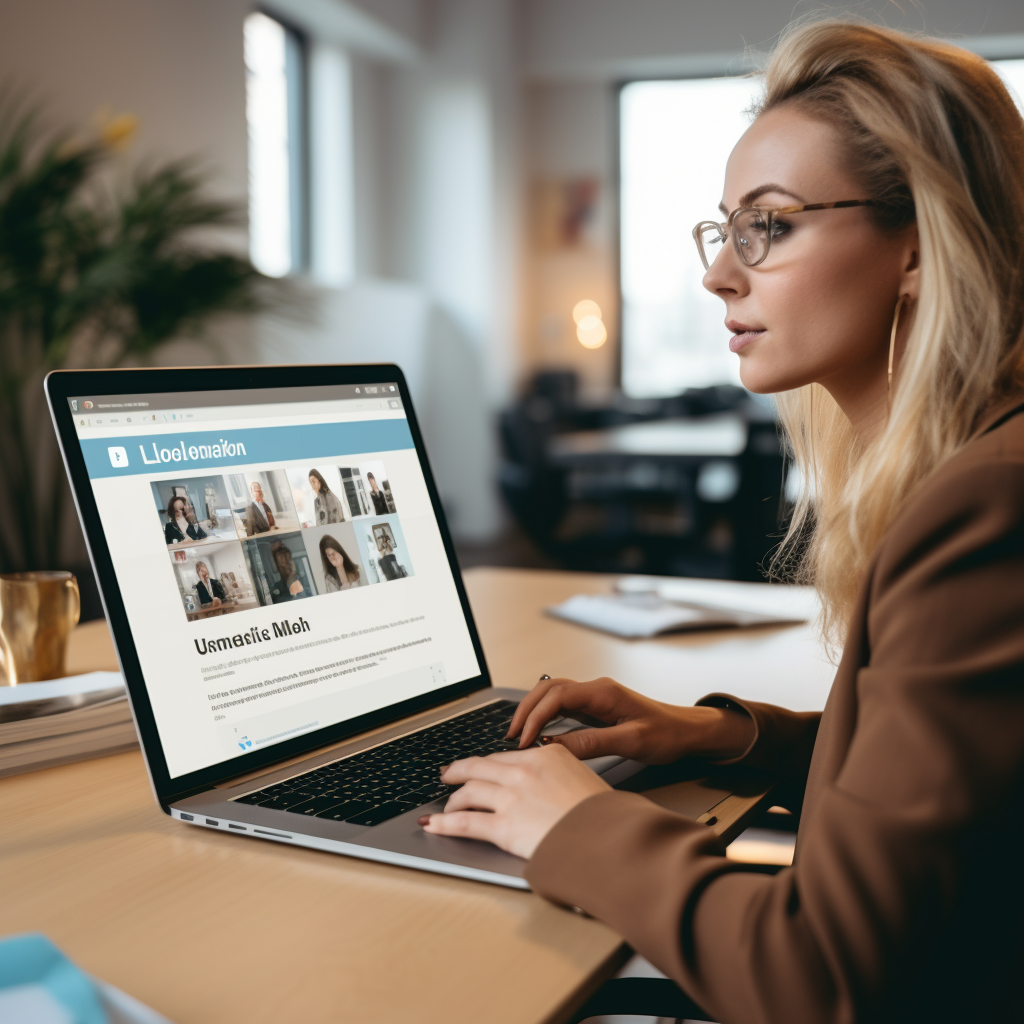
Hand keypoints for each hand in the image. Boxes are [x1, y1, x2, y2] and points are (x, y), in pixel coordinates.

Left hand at [419, 744, 609, 858]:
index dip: (486, 764)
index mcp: (547, 755)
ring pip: (468, 792)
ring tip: (446, 808)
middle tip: (449, 776)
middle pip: (480, 766)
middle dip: (459, 771)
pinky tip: (434, 826)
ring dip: (453, 801)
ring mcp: (512, 796)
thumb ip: (560, 777)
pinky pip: (465, 822)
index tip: (478, 767)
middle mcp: (525, 770)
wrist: (609, 839)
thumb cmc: (604, 816)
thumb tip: (549, 787)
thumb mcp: (584, 780)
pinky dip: (445, 824)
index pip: (505, 757)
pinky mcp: (504, 825)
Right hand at [508, 676, 754, 763]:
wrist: (689, 731)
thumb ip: (591, 743)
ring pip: (552, 696)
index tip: (523, 740)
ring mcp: (594, 698)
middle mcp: (595, 690)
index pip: (556, 696)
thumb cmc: (667, 734)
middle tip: (510, 737)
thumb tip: (554, 747)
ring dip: (533, 712)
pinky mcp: (595, 708)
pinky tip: (538, 735)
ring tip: (518, 736)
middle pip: (547, 690)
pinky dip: (545, 718)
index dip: (535, 716)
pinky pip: (562, 707)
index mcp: (603, 692)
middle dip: (525, 711)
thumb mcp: (631, 743)